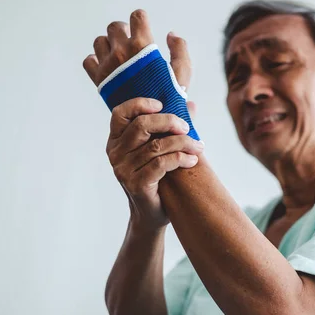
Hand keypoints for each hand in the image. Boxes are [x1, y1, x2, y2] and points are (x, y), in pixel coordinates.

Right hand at [82, 10, 199, 230]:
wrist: (153, 212)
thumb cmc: (157, 173)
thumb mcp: (160, 146)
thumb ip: (171, 123)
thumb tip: (191, 101)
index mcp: (117, 137)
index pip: (120, 112)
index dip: (139, 103)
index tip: (160, 103)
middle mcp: (115, 151)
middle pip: (141, 125)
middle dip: (168, 121)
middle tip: (188, 125)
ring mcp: (123, 169)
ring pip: (155, 146)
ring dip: (182, 142)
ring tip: (199, 146)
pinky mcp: (136, 185)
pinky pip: (160, 165)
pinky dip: (180, 159)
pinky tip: (193, 160)